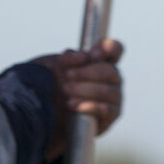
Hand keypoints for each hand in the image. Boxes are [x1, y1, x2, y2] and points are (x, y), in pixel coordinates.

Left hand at [33, 39, 123, 154]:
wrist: (49, 116)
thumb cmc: (55, 87)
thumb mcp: (56, 68)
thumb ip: (69, 58)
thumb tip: (83, 56)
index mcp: (102, 62)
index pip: (115, 49)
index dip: (109, 48)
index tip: (92, 55)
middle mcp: (112, 78)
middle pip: (110, 71)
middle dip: (87, 72)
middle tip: (67, 76)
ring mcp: (115, 97)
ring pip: (108, 91)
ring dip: (85, 89)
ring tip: (65, 91)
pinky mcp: (112, 115)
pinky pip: (105, 109)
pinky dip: (88, 106)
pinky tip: (71, 104)